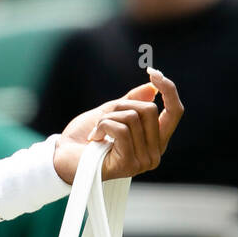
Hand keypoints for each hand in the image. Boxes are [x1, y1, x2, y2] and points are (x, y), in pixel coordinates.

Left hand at [52, 68, 183, 183]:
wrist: (62, 158)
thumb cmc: (84, 137)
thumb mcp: (110, 113)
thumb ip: (132, 102)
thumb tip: (152, 87)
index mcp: (155, 141)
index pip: (175, 112)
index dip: (168, 90)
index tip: (152, 72)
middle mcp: (154, 154)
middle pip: (149, 110)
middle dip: (121, 106)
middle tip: (103, 118)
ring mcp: (143, 161)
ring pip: (132, 118)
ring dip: (107, 118)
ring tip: (96, 131)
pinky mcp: (129, 164)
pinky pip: (121, 129)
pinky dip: (103, 126)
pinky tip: (93, 139)